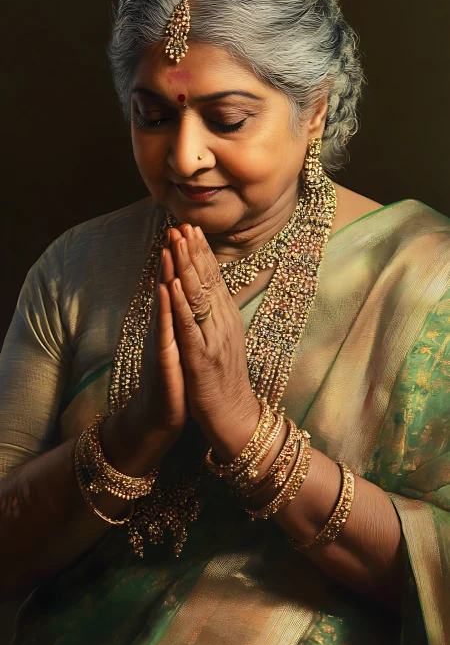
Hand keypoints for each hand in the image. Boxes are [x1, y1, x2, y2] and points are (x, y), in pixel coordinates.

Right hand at [102, 243, 186, 471]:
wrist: (158, 418)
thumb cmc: (174, 381)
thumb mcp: (181, 346)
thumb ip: (181, 321)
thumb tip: (186, 299)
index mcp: (174, 324)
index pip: (180, 285)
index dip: (185, 258)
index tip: (190, 229)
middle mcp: (165, 328)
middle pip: (170, 286)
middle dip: (175, 256)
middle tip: (177, 226)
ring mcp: (162, 343)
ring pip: (165, 303)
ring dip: (167, 274)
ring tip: (169, 247)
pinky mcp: (163, 360)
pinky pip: (165, 331)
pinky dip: (165, 309)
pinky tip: (166, 290)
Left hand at [166, 224, 260, 461]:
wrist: (233, 417)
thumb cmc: (223, 380)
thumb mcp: (223, 342)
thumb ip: (217, 317)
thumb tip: (213, 294)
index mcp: (227, 319)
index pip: (215, 279)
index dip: (203, 253)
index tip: (192, 228)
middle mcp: (224, 323)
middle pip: (208, 281)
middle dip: (194, 251)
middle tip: (183, 224)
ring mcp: (214, 339)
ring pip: (199, 297)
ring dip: (186, 267)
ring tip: (176, 243)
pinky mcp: (202, 357)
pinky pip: (190, 326)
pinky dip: (181, 303)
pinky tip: (173, 284)